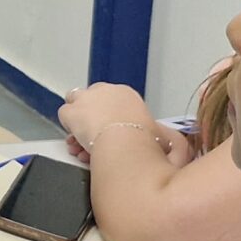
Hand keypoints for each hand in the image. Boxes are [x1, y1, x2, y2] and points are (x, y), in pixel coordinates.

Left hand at [57, 83, 172, 162]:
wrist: (126, 142)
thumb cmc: (145, 140)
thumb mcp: (161, 136)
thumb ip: (162, 137)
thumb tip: (176, 151)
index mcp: (126, 93)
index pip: (110, 98)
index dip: (107, 116)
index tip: (109, 131)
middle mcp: (105, 90)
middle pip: (90, 97)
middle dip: (90, 116)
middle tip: (92, 137)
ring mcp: (86, 98)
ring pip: (74, 104)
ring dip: (77, 122)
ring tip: (82, 144)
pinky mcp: (72, 110)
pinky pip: (64, 116)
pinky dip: (68, 128)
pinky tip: (75, 141)